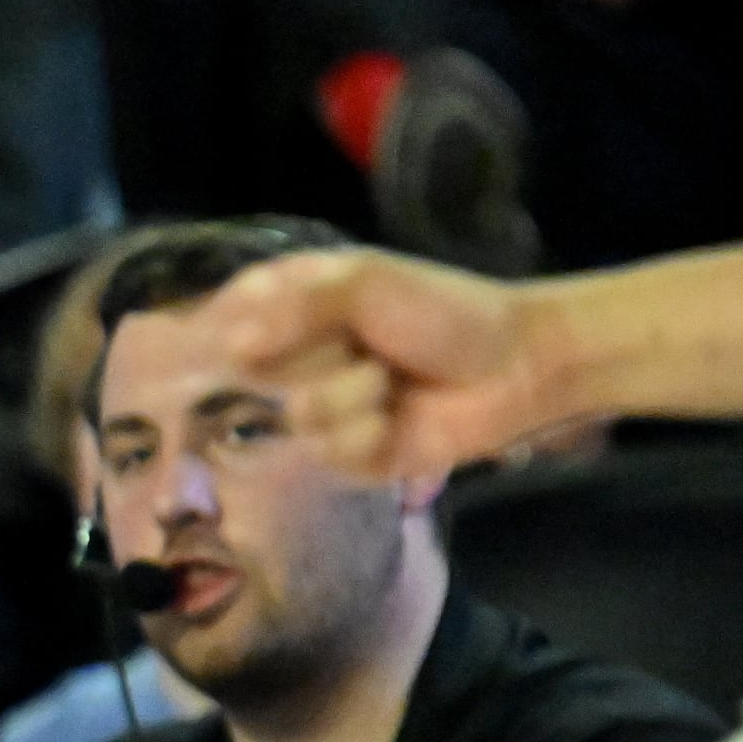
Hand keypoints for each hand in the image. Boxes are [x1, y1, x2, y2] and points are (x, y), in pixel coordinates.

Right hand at [204, 246, 551, 480]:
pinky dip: (370, 433)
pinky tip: (397, 421)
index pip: (228, 315)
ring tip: (391, 384)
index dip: (229, 326)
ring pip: (297, 415)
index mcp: (295, 307)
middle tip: (358, 345)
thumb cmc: (444, 312)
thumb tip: (235, 346)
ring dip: (353, 395)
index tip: (253, 332)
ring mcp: (317, 411)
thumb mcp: (368, 284)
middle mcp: (296, 358)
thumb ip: (298, 306)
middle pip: (253, 370)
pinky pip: (328, 451)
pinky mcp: (343, 457)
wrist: (514, 365)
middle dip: (313, 358)